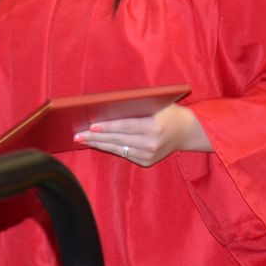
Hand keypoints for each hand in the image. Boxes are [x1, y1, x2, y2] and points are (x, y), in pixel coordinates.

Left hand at [74, 102, 210, 166]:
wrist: (187, 132)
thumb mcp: (156, 104)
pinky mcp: (146, 162)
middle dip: (95, 137)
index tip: (90, 126)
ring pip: (117, 149)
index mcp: (153, 127)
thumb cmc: (168, 111)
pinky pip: (123, 154)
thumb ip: (136, 106)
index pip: (124, 126)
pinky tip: (97, 143)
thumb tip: (107, 106)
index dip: (106, 127)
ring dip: (98, 144)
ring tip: (82, 140)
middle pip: (117, 139)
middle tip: (77, 135)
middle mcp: (151, 143)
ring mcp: (148, 155)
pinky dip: (110, 148)